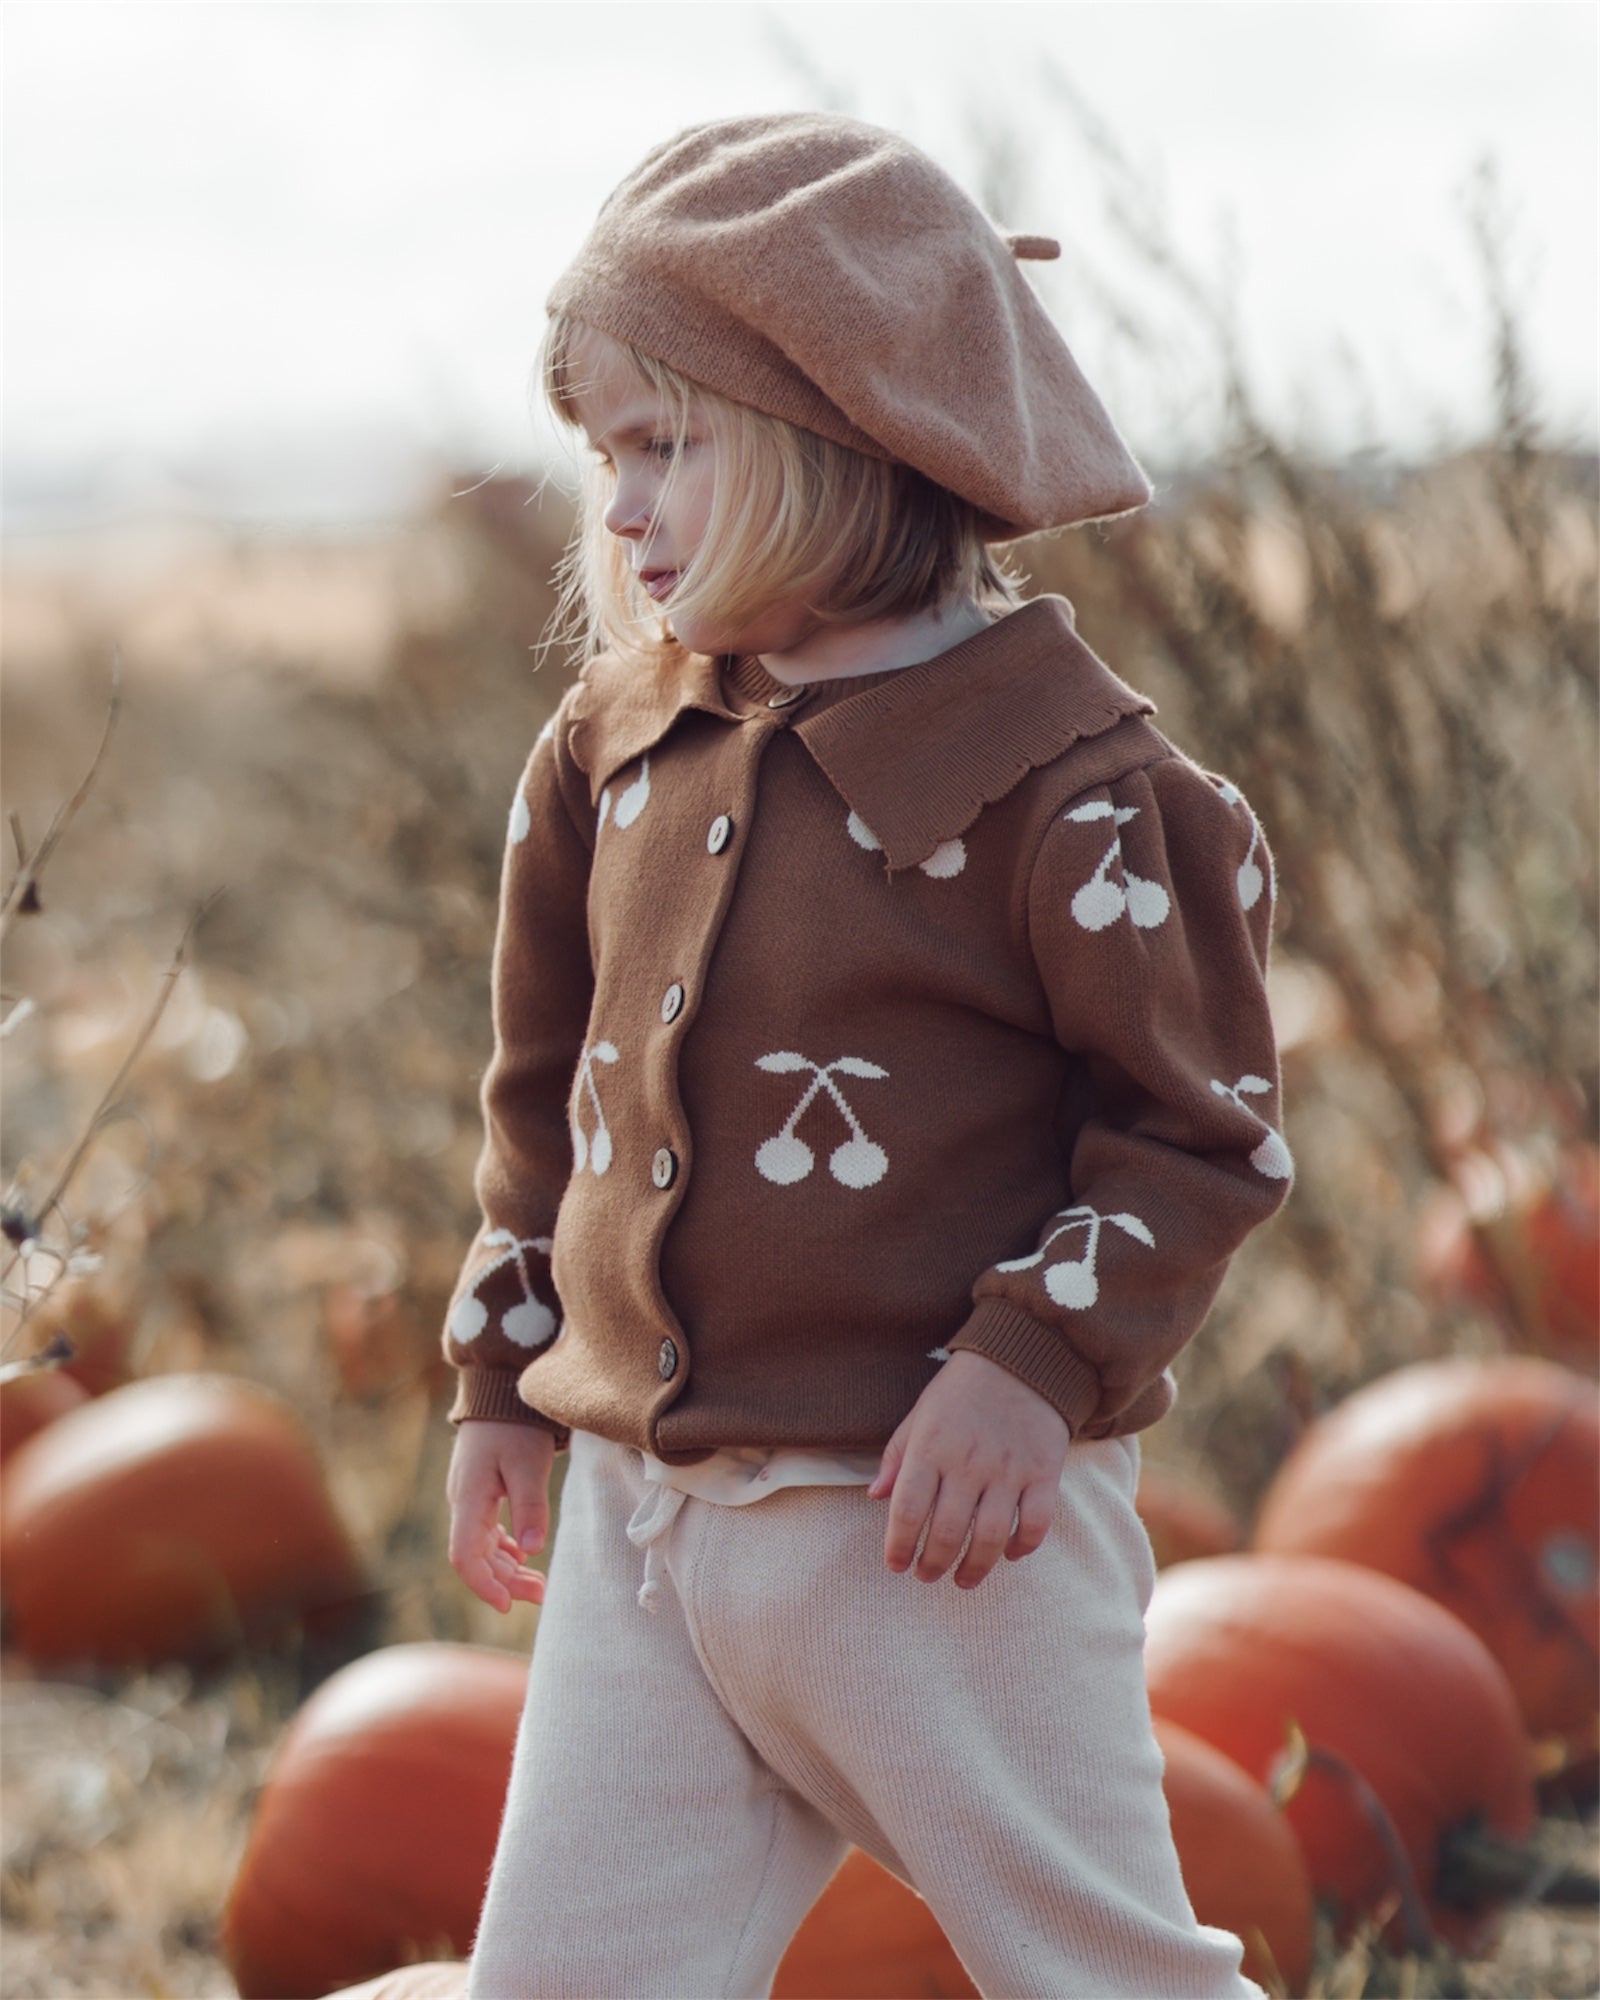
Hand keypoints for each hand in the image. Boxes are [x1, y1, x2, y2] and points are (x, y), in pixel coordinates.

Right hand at [446, 1419, 554, 1611]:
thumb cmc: (515, 1425)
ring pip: (482, 1548)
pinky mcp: (480, 1491)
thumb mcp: (529, 1464)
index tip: (509, 1605)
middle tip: (541, 1594)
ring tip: (539, 1585)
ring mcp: (470, 1498)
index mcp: (468, 1499)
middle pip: (475, 1558)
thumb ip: (530, 1506)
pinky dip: (506, 1550)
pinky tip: (524, 1557)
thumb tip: (532, 1550)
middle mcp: (463, 1503)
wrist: (501, 1389)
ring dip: (508, 1569)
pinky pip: (487, 1532)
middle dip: (505, 1582)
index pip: (464, 1557)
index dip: (484, 1586)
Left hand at [868, 1351, 1068, 1589]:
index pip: (907, 1509)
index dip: (898, 1545)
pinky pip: (1035, 1523)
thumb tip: (875, 1497)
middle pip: (947, 1531)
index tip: (895, 1565)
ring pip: (990, 1537)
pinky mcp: (1044, 1472)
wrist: (1022, 1358)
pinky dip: (1022, 1547)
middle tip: (926, 1576)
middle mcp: (968, 1462)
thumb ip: (897, 1456)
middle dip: (933, 1564)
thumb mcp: (920, 1414)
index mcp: (931, 1446)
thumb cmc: (961, 1390)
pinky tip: (1008, 1554)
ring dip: (974, 1567)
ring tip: (962, 1580)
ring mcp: (1009, 1469)